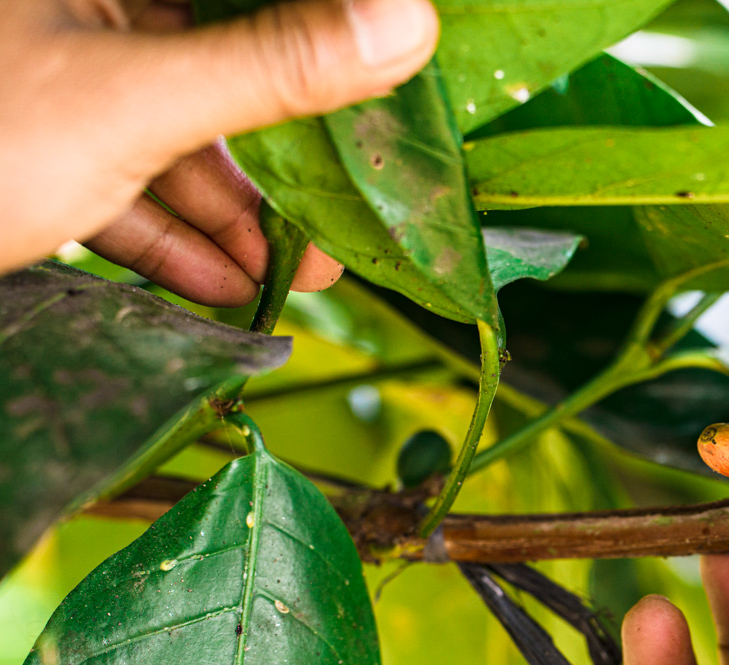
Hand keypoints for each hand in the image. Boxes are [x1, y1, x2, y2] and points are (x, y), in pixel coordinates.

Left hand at [0, 0, 437, 303]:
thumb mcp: (134, 104)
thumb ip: (273, 67)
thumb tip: (408, 22)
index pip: (246, 3)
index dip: (319, 39)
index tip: (384, 97)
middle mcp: (78, 12)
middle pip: (216, 69)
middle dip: (285, 160)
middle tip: (350, 218)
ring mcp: (47, 79)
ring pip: (168, 138)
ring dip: (234, 219)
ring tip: (298, 279)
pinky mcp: (26, 147)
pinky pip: (116, 185)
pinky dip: (169, 240)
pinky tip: (220, 291)